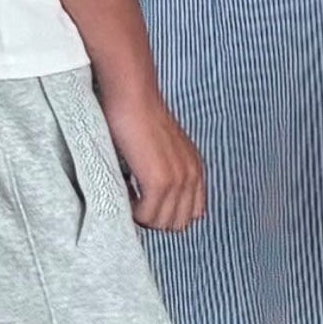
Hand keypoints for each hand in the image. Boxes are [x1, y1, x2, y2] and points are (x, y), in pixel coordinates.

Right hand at [108, 85, 207, 234]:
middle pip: (178, 224)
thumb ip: (172, 176)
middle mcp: (193, 177)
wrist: (134, 99)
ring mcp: (178, 181)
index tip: (147, 200)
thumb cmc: (141, 121)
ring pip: (161, 223)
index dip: (166, 213)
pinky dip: (132, 209)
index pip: (192, 214)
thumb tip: (158, 206)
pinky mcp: (160, 182)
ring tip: (130, 190)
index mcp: (197, 171)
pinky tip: (126, 187)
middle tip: (135, 198)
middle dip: (154, 218)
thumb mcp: (167, 152)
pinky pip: (146, 216)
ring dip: (142, 214)